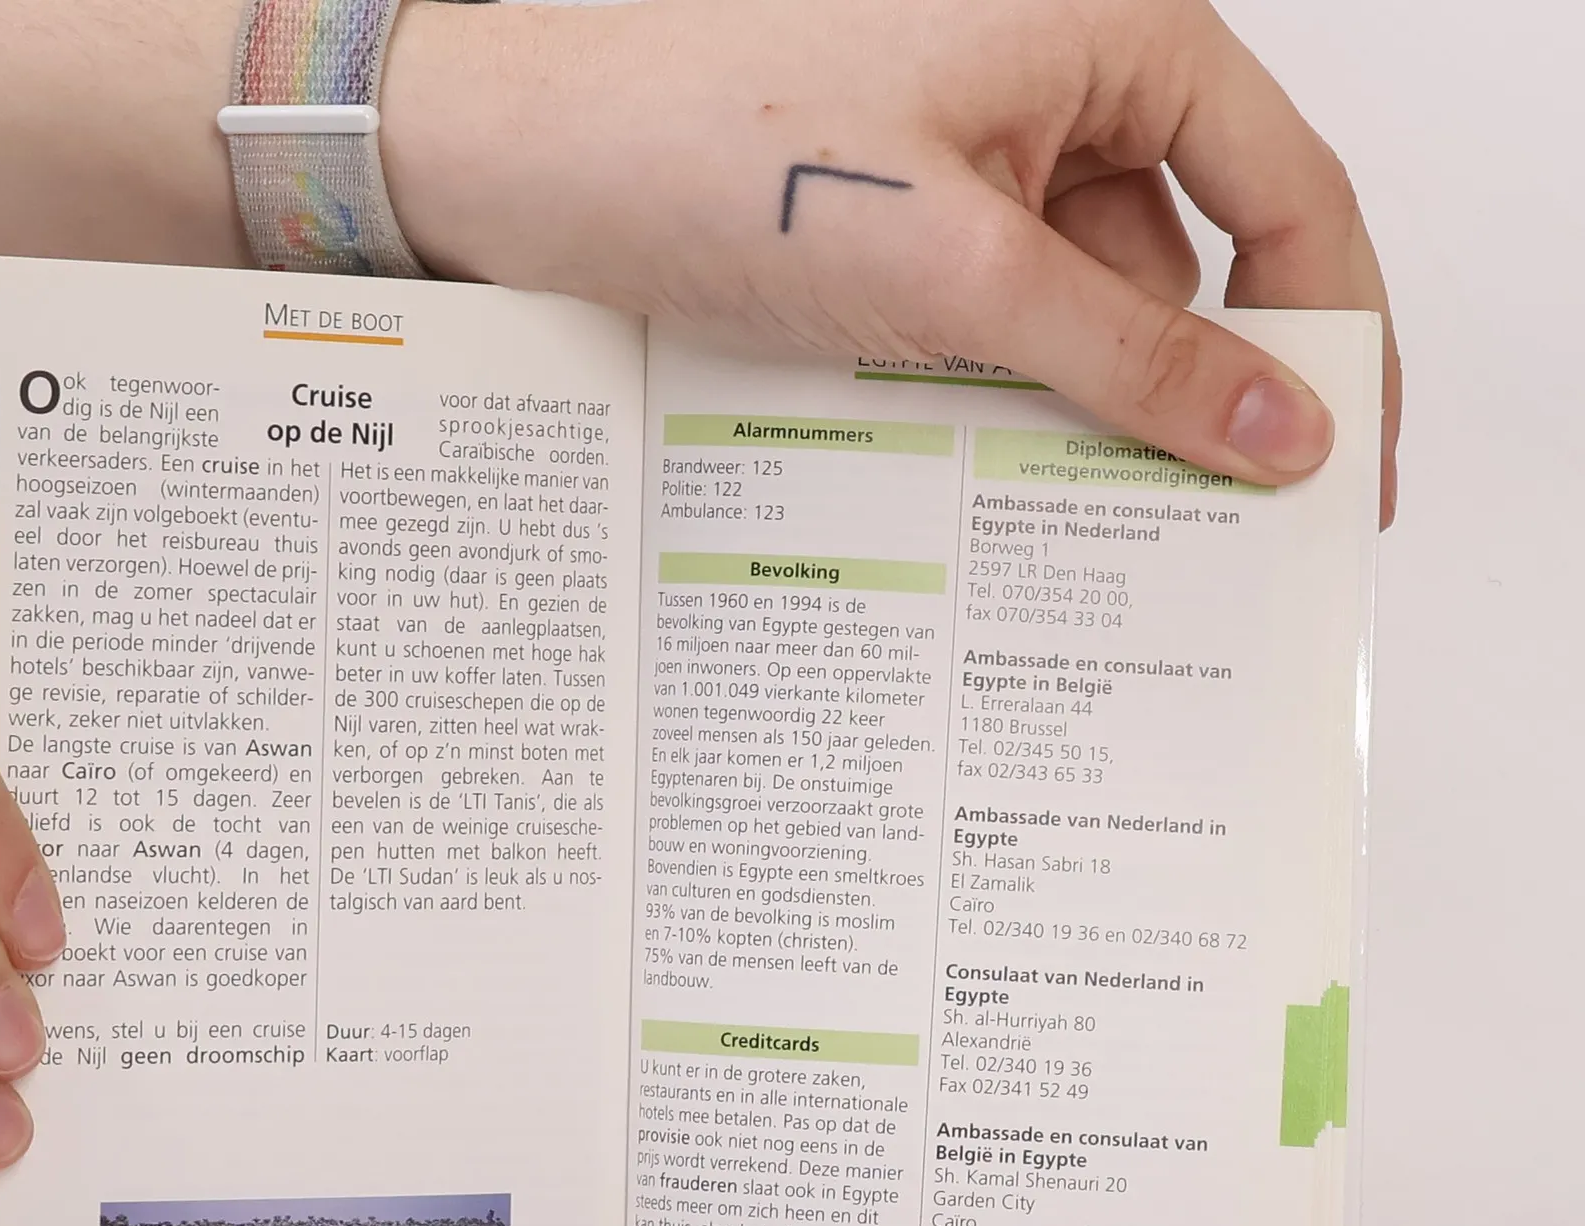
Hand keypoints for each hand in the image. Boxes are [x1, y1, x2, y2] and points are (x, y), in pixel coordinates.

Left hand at [386, 0, 1399, 521]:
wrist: (511, 161)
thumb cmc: (707, 148)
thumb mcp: (955, 268)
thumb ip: (1130, 353)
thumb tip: (1280, 428)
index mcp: (1107, 33)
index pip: (1285, 191)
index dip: (1333, 333)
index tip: (1348, 468)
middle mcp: (1051, 81)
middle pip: (1184, 258)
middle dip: (1199, 396)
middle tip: (1226, 539)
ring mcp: (965, 154)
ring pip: (1077, 305)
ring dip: (1083, 415)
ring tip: (1091, 535)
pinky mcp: (892, 218)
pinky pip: (987, 319)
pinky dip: (996, 399)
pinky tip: (990, 484)